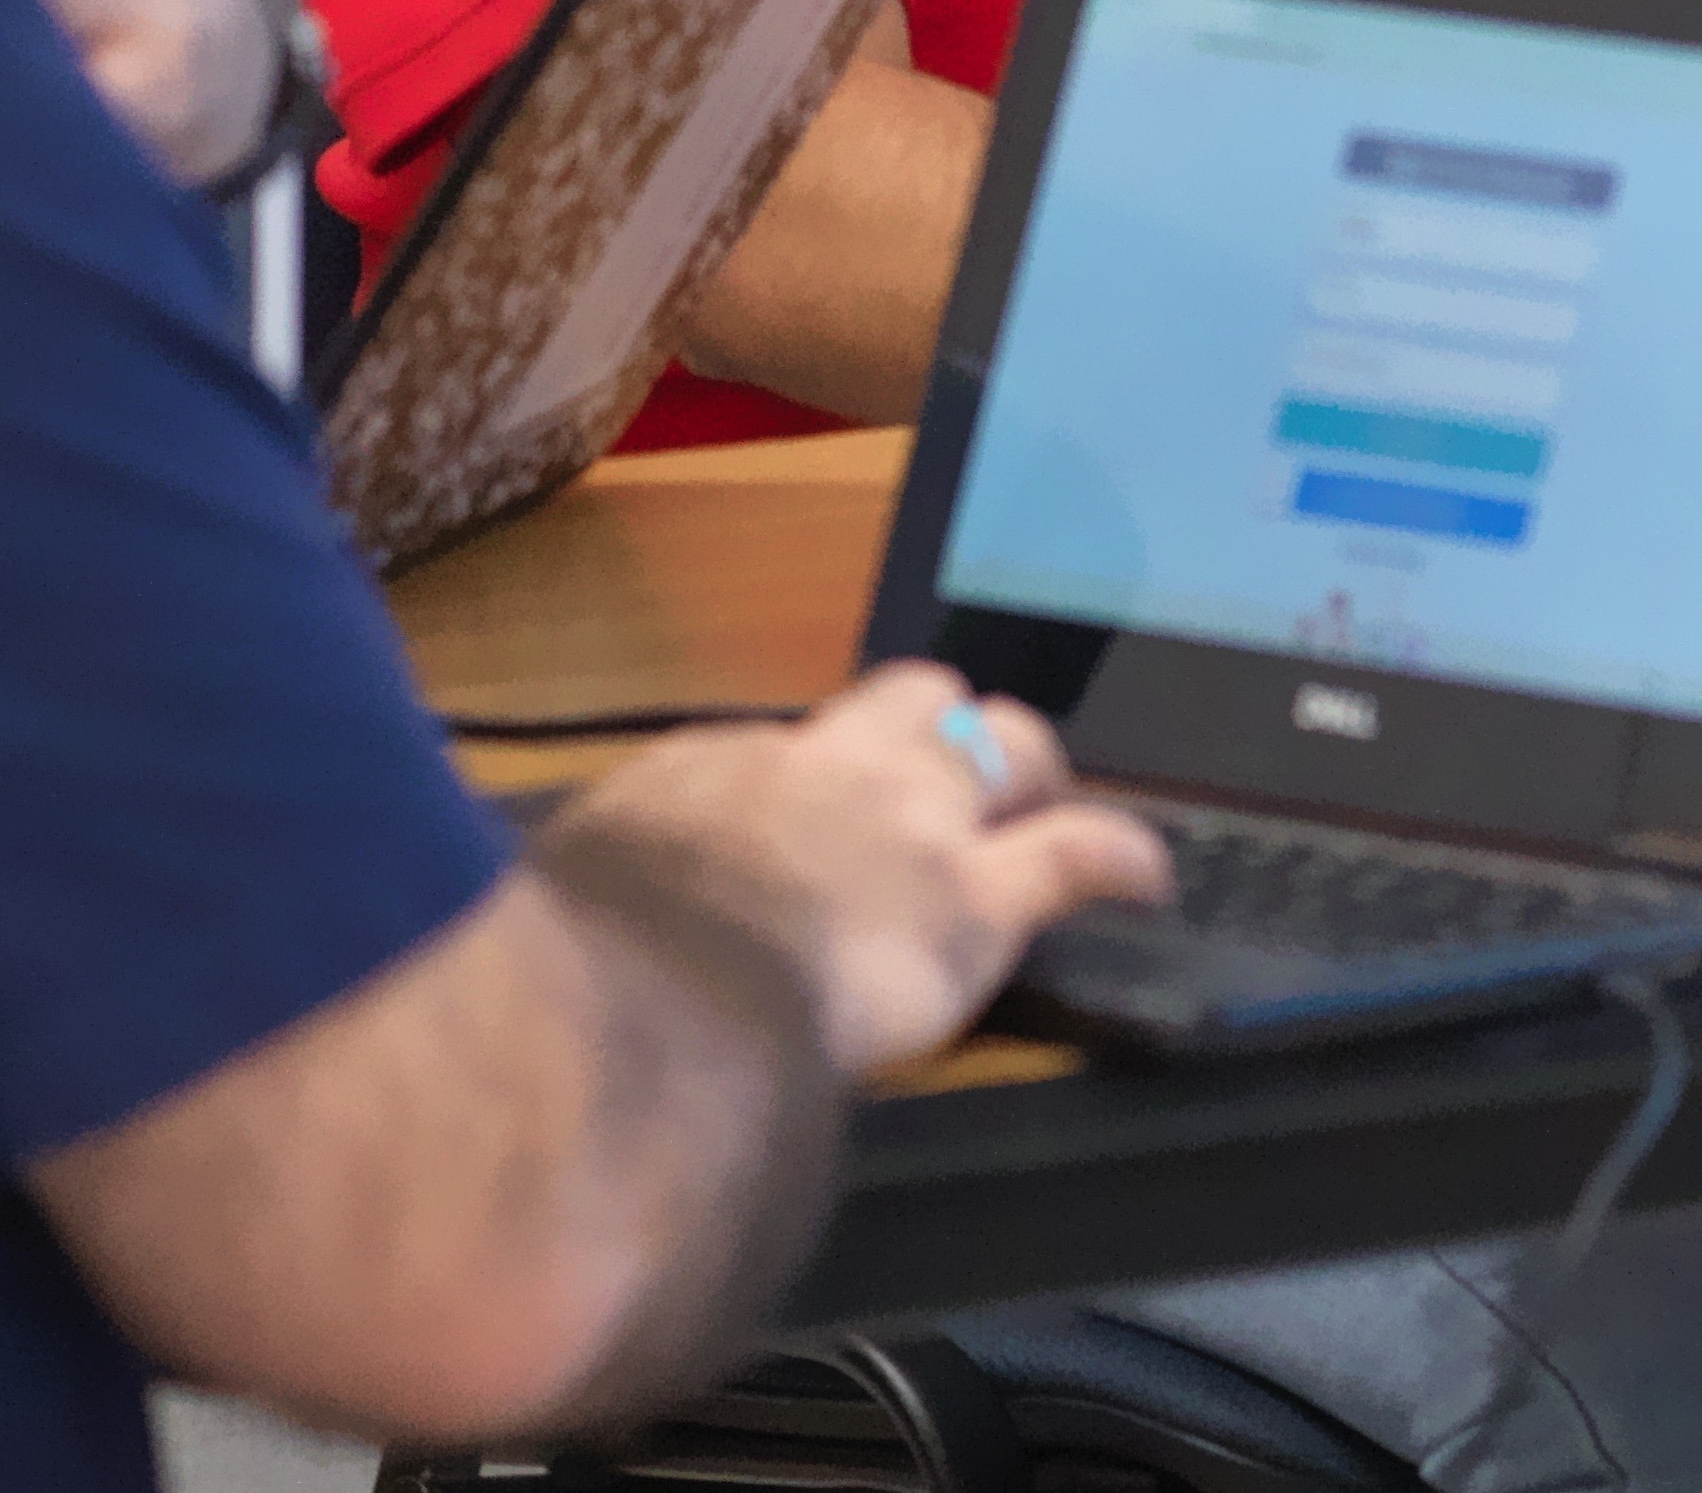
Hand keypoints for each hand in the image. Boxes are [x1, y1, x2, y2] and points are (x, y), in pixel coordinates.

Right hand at [560, 665, 1170, 1078]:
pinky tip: (1149, 878)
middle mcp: (820, 767)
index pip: (780, 755)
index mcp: (708, 774)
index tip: (815, 822)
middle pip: (908, 702)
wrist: (658, 998)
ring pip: (1000, 743)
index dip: (814, 787)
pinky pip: (1074, 851)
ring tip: (1046, 800)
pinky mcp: (978, 895)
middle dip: (938, 732)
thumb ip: (594, 915)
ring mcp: (910, 819)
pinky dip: (1115, 856)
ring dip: (1023, 770)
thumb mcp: (565, 917)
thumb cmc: (585, 974)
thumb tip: (552, 960)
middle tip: (956, 775)